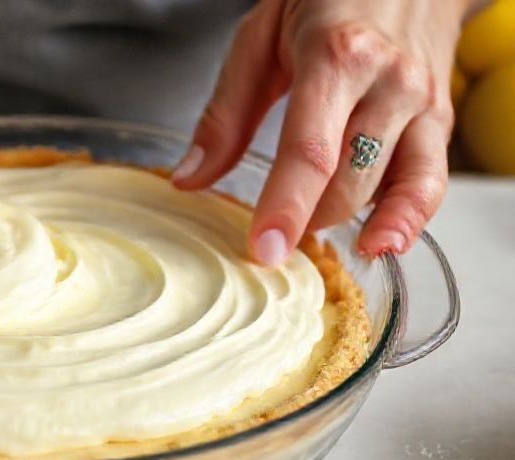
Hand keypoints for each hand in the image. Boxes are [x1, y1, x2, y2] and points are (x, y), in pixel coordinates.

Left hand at [174, 0, 474, 264]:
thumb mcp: (259, 37)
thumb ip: (226, 113)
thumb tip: (191, 178)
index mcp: (336, 56)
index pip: (310, 152)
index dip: (286, 208)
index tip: (264, 250)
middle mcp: (388, 81)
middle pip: (347, 181)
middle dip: (306, 220)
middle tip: (270, 234)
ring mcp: (421, 102)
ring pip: (388, 189)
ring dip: (345, 224)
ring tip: (308, 232)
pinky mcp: (439, 119)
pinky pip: (430, 184)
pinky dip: (406, 221)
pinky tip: (379, 242)